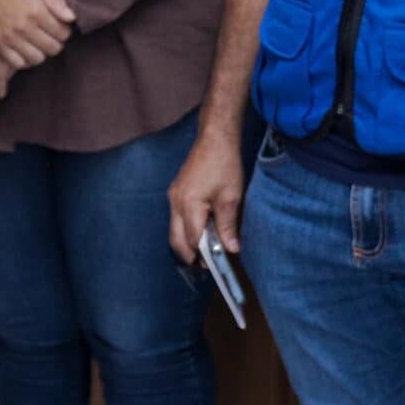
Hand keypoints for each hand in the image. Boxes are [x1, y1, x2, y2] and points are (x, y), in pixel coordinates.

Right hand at [0, 0, 76, 68]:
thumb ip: (56, 0)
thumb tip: (71, 18)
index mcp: (37, 11)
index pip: (63, 34)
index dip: (65, 31)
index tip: (60, 27)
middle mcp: (25, 27)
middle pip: (53, 48)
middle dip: (56, 43)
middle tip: (51, 36)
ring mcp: (11, 37)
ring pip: (37, 59)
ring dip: (42, 53)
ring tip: (39, 43)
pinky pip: (18, 63)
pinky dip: (25, 60)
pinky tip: (26, 50)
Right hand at [168, 130, 246, 264]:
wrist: (215, 137)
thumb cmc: (224, 164)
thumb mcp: (231, 197)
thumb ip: (228, 226)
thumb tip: (231, 250)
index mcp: (188, 204)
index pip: (192, 240)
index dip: (202, 256)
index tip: (215, 267)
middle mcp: (175, 202)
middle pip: (176, 239)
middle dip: (189, 255)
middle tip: (206, 266)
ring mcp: (173, 196)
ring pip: (174, 229)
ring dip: (187, 242)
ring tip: (206, 251)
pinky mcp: (176, 191)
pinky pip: (176, 217)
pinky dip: (186, 229)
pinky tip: (202, 230)